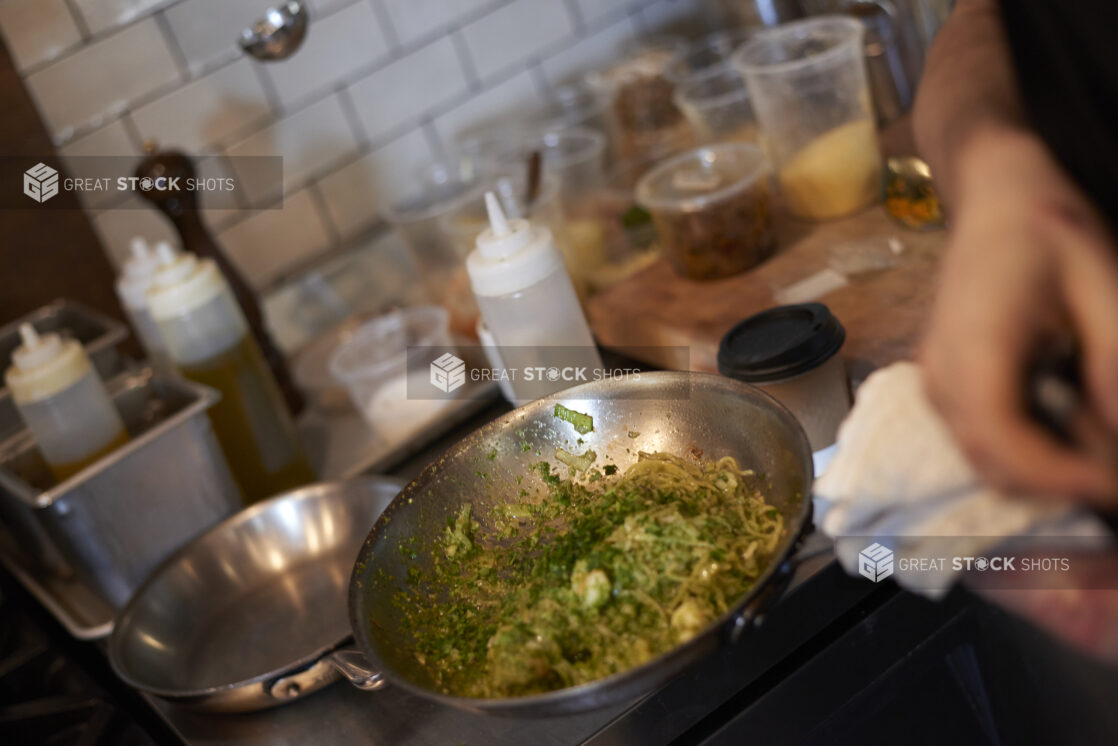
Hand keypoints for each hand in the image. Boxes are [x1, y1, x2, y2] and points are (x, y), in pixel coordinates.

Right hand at [921, 126, 1117, 502]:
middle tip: (1114, 466)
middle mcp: (940, 375)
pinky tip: (1067, 421)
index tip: (1116, 484)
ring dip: (1041, 470)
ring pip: (982, 460)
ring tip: (1096, 439)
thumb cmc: (1049, 232)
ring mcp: (934, 382)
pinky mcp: (941, 383)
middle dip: (1057, 484)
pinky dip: (1024, 451)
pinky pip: (978, 439)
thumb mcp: (1104, 286)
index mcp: (974, 348)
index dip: (1061, 479)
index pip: (1004, 443)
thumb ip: (1115, 362)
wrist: (995, 197)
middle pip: (989, 466)